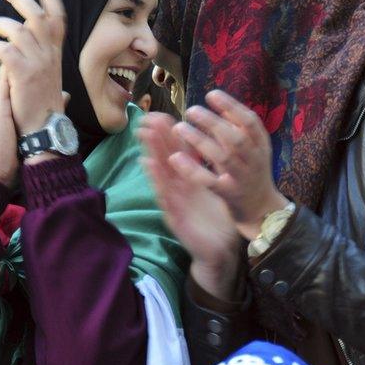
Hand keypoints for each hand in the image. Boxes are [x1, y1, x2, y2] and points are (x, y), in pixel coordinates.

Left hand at [0, 0, 66, 135]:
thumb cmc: (44, 108)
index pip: (58, 17)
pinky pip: (5, 50)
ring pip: (17, 29)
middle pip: (36, 14)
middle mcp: (49, 55)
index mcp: (56, 54)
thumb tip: (61, 83)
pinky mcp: (23, 74)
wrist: (43, 130)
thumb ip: (49, 71)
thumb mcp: (54, 84)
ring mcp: (37, 63)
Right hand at [138, 112, 241, 301]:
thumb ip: (204, 168)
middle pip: (165, 158)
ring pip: (161, 174)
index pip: (177, 151)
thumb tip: (205, 142)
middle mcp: (178, 188)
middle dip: (155, 137)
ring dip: (152, 153)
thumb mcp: (211, 187)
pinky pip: (165, 196)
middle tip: (146, 118)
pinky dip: (157, 180)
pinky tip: (149, 165)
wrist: (220, 250)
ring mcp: (175, 202)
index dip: (168, 133)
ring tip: (144, 134)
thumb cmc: (216, 218)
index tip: (159, 114)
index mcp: (189, 179)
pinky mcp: (175, 217)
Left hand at [171, 90, 287, 240]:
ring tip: (179, 128)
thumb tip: (220, 104)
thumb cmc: (251, 171)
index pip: (250, 121)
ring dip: (199, 141)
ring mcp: (242, 178)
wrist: (261, 208)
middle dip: (212, 122)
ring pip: (222, 157)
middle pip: (235, 138)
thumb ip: (236, 128)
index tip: (211, 95)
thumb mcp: (252, 148)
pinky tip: (175, 157)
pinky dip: (192, 169)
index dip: (231, 106)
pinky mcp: (228, 194)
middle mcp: (254, 160)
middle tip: (190, 110)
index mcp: (261, 145)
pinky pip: (209, 181)